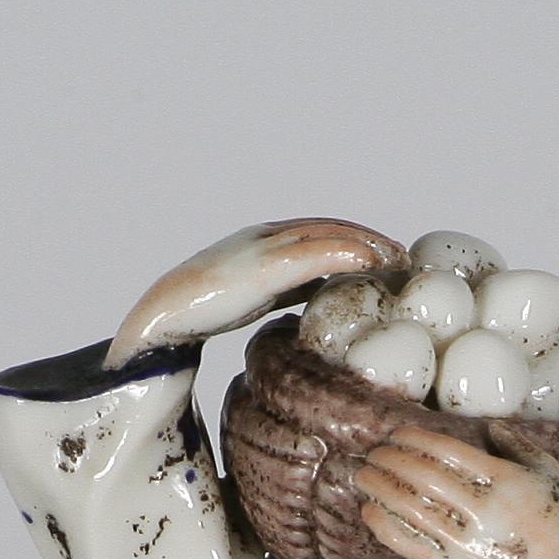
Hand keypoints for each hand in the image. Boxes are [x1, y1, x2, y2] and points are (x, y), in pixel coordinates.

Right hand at [105, 217, 406, 369]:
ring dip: (366, 243)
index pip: (315, 238)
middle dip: (366, 240)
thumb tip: (308, 329)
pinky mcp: (258, 269)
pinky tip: (373, 262)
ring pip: (325, 236)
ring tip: (398, 259)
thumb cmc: (192, 324)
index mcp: (259, 250)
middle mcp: (261, 240)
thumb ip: (278, 303)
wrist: (154, 324)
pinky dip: (345, 254)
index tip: (384, 261)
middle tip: (403, 259)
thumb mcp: (247, 306)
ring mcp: (259, 249)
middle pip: (326, 230)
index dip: (351, 244)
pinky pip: (311, 255)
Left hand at [354, 427, 558, 558]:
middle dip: (392, 460)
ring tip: (363, 476)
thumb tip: (489, 425)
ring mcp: (469, 544)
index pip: (446, 452)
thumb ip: (519, 446)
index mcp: (505, 480)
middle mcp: (483, 511)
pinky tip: (371, 513)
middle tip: (373, 451)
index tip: (397, 433)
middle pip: (424, 476)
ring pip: (413, 509)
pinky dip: (388, 529)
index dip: (415, 439)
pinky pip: (415, 548)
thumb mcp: (551, 472)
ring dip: (383, 489)